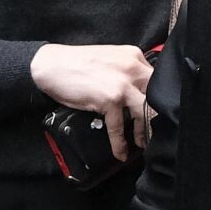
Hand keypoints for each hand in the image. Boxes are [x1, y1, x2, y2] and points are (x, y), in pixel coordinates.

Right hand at [31, 43, 153, 160]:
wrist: (51, 65)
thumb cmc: (77, 64)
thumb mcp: (111, 59)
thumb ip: (127, 71)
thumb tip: (139, 92)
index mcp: (134, 56)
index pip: (156, 79)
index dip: (159, 99)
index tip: (159, 112)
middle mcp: (133, 68)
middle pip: (156, 96)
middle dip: (157, 116)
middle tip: (156, 131)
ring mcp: (122, 84)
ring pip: (144, 112)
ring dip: (144, 132)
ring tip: (142, 143)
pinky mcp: (110, 99)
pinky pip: (119, 126)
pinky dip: (120, 142)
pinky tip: (120, 152)